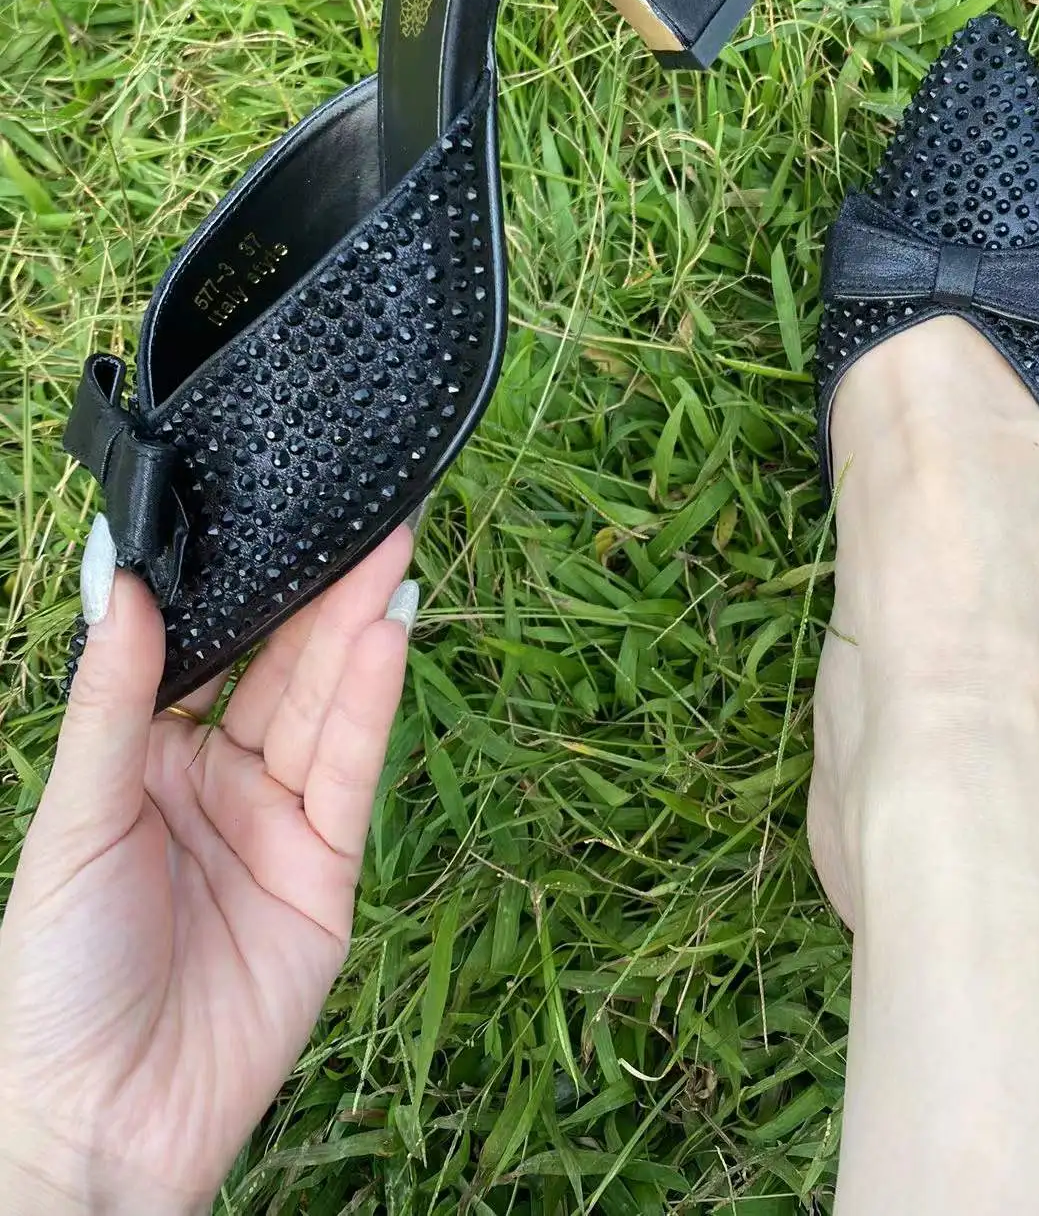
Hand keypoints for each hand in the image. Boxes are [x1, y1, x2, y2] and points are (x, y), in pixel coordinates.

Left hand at [0, 520, 416, 1214]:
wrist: (98, 1115)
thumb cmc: (56, 973)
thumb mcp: (76, 819)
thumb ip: (112, 701)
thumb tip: (121, 581)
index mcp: (149, 763)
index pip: (211, 656)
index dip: (246, 591)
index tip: (275, 517)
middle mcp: (218, 782)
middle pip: (280, 672)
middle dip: (322, 596)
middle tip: (368, 517)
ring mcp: (276, 825)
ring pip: (322, 711)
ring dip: (357, 635)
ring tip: (388, 555)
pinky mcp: (327, 873)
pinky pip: (350, 775)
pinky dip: (370, 706)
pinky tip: (386, 638)